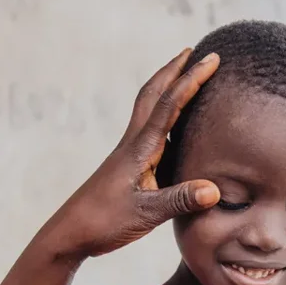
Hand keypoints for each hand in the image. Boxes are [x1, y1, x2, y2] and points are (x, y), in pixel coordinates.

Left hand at [37, 50, 222, 260]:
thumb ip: (180, 200)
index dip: (191, 79)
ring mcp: (128, 153)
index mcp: (140, 148)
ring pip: (148, 108)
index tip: (211, 58)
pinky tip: (171, 124)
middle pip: (152, 94)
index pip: (170, 104)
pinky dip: (162, 114)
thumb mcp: (146, 214)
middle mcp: (133, 144)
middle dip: (173, 70)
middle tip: (192, 51)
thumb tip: (214, 190)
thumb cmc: (104, 223)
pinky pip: (148, 129)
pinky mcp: (127, 165)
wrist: (70, 233)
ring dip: (165, 87)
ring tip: (182, 75)